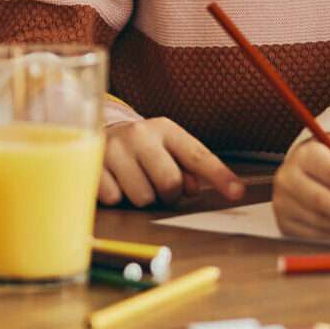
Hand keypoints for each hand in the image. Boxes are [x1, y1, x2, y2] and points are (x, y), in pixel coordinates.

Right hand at [98, 117, 243, 207]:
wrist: (93, 133)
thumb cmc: (140, 149)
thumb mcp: (166, 150)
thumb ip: (187, 168)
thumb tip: (193, 189)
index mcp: (165, 129)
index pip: (198, 156)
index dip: (220, 176)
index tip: (237, 193)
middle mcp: (140, 134)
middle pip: (170, 184)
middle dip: (168, 195)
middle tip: (157, 187)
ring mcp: (114, 148)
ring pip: (143, 197)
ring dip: (141, 199)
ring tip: (132, 182)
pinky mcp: (92, 165)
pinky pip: (116, 199)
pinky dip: (117, 198)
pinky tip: (113, 182)